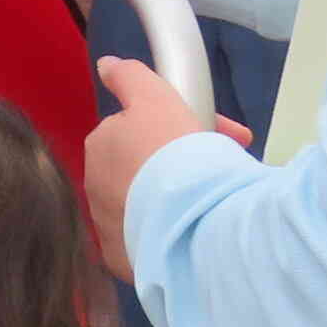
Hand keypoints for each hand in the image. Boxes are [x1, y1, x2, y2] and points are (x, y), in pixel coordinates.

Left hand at [82, 58, 253, 285]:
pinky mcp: (126, 261)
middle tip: (231, 166)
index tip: (229, 135)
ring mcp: (108, 227)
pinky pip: (154, 238)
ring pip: (152, 203)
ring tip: (219, 202)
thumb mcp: (155, 98)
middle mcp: (95, 186)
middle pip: (148, 167)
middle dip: (186, 162)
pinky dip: (176, 231)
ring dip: (181, 197)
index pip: (145, 130)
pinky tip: (200, 231)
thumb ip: (129, 78)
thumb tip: (106, 65)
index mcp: (101, 146)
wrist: (189, 222)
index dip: (187, 126)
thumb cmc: (174, 153)